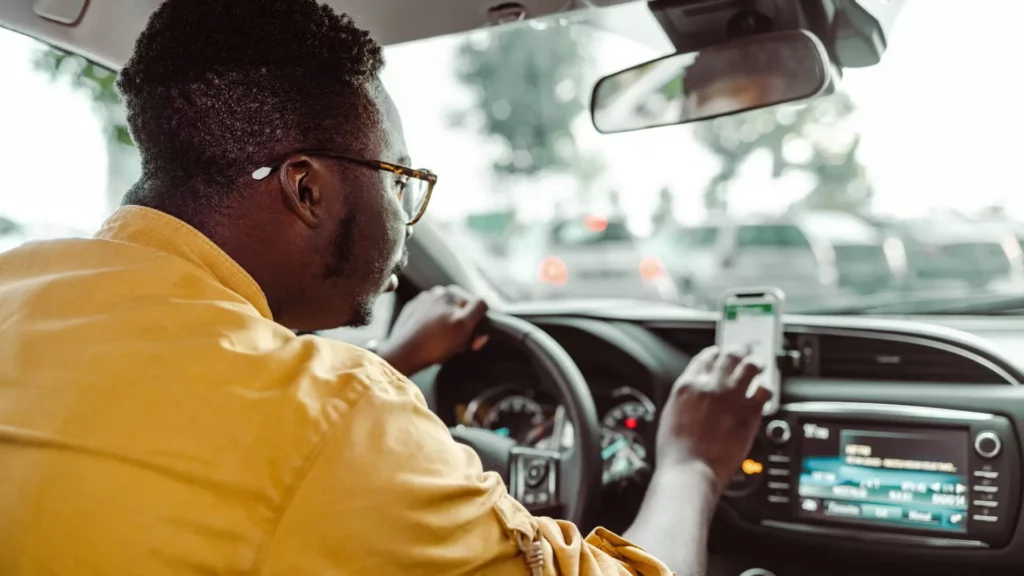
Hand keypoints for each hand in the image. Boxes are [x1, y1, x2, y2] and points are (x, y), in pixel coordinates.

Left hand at [377, 285, 488, 376]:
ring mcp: (420, 302)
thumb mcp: (464, 325)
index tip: (472, 341)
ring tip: (443, 346)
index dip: (476, 324)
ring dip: (448, 331)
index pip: (475, 306)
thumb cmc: (435, 342)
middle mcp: (434, 293)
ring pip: (444, 317)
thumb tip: (484, 302)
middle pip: (458, 312)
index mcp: (450, 293)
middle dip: (461, 328)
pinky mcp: (410, 314)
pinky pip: (429, 321)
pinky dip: (433, 331)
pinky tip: (430, 343)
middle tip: (457, 346)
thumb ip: (479, 308)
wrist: (403, 354)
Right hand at [655, 346, 771, 492]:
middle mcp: (711, 386)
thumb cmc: (676, 451)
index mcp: (688, 385)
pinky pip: (765, 391)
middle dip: (739, 352)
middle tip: (744, 352)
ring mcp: (732, 398)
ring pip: (750, 367)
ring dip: (755, 364)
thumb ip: (686, 398)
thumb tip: (696, 394)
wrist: (691, 471)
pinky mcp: (750, 413)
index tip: (719, 355)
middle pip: (730, 356)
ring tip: (758, 366)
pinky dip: (766, 388)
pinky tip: (765, 391)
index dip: (715, 353)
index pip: (706, 356)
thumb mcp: (672, 414)